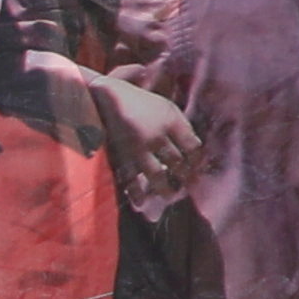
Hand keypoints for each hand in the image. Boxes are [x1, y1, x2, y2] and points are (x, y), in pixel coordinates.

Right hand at [90, 73, 201, 210]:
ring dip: (165, 189)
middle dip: (185, 177)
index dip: (197, 159)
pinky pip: (131, 178)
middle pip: (178, 162)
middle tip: (188, 186)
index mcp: (170, 119)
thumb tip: (194, 145)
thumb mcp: (163, 104)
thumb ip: (179, 123)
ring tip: (169, 196)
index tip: (197, 166)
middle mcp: (157, 134)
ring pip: (158, 175)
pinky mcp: (120, 155)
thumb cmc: (135, 98)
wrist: (100, 96)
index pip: (193, 146)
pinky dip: (136, 193)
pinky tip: (141, 203)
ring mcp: (138, 147)